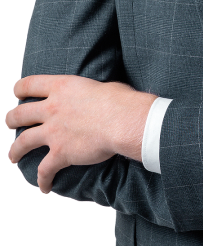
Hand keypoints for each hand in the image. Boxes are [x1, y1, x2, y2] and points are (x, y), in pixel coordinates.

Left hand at [5, 75, 156, 193]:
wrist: (122, 120)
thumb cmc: (119, 99)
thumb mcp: (99, 86)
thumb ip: (88, 93)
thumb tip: (97, 97)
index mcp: (61, 87)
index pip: (30, 84)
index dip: (20, 89)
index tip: (17, 92)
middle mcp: (52, 108)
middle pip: (20, 113)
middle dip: (12, 119)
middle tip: (10, 122)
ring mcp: (53, 131)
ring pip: (23, 142)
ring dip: (15, 151)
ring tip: (13, 157)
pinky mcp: (60, 153)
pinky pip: (44, 171)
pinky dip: (43, 181)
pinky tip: (44, 188)